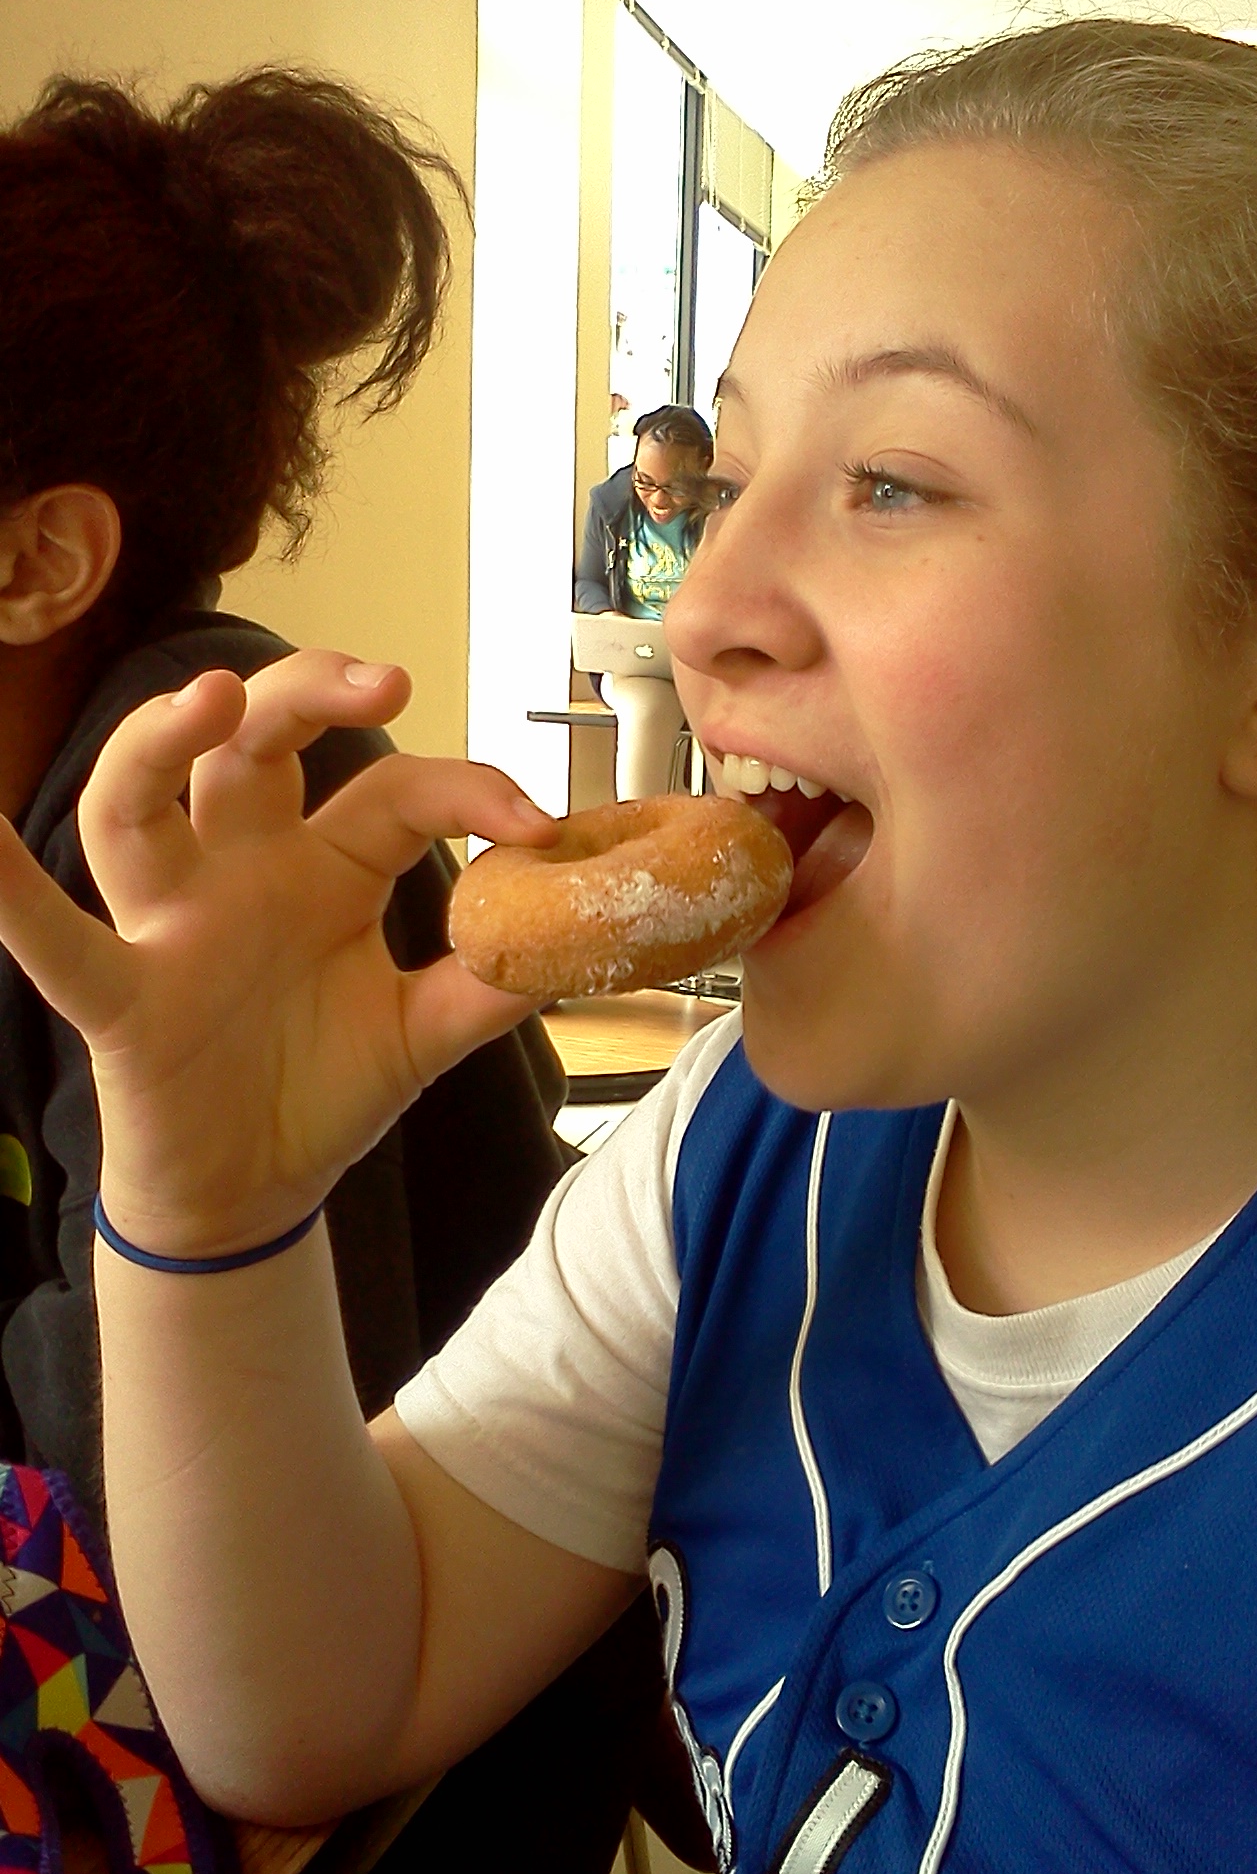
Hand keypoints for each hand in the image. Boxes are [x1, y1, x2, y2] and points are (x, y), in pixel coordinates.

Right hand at [0, 650, 558, 1256]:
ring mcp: (173, 925)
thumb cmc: (325, 1088)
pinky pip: (55, 938)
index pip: (391, 791)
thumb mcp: (426, 1031)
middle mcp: (242, 872)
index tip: (536, 821)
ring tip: (212, 698)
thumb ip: (495, 982)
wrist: (256, 1191)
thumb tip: (583, 933)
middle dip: (306, 693)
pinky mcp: (122, 994)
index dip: (464, 791)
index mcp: (326, 869)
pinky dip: (7, 890)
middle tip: (383, 681)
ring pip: (140, 805)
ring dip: (161, 743)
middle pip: (252, 745)